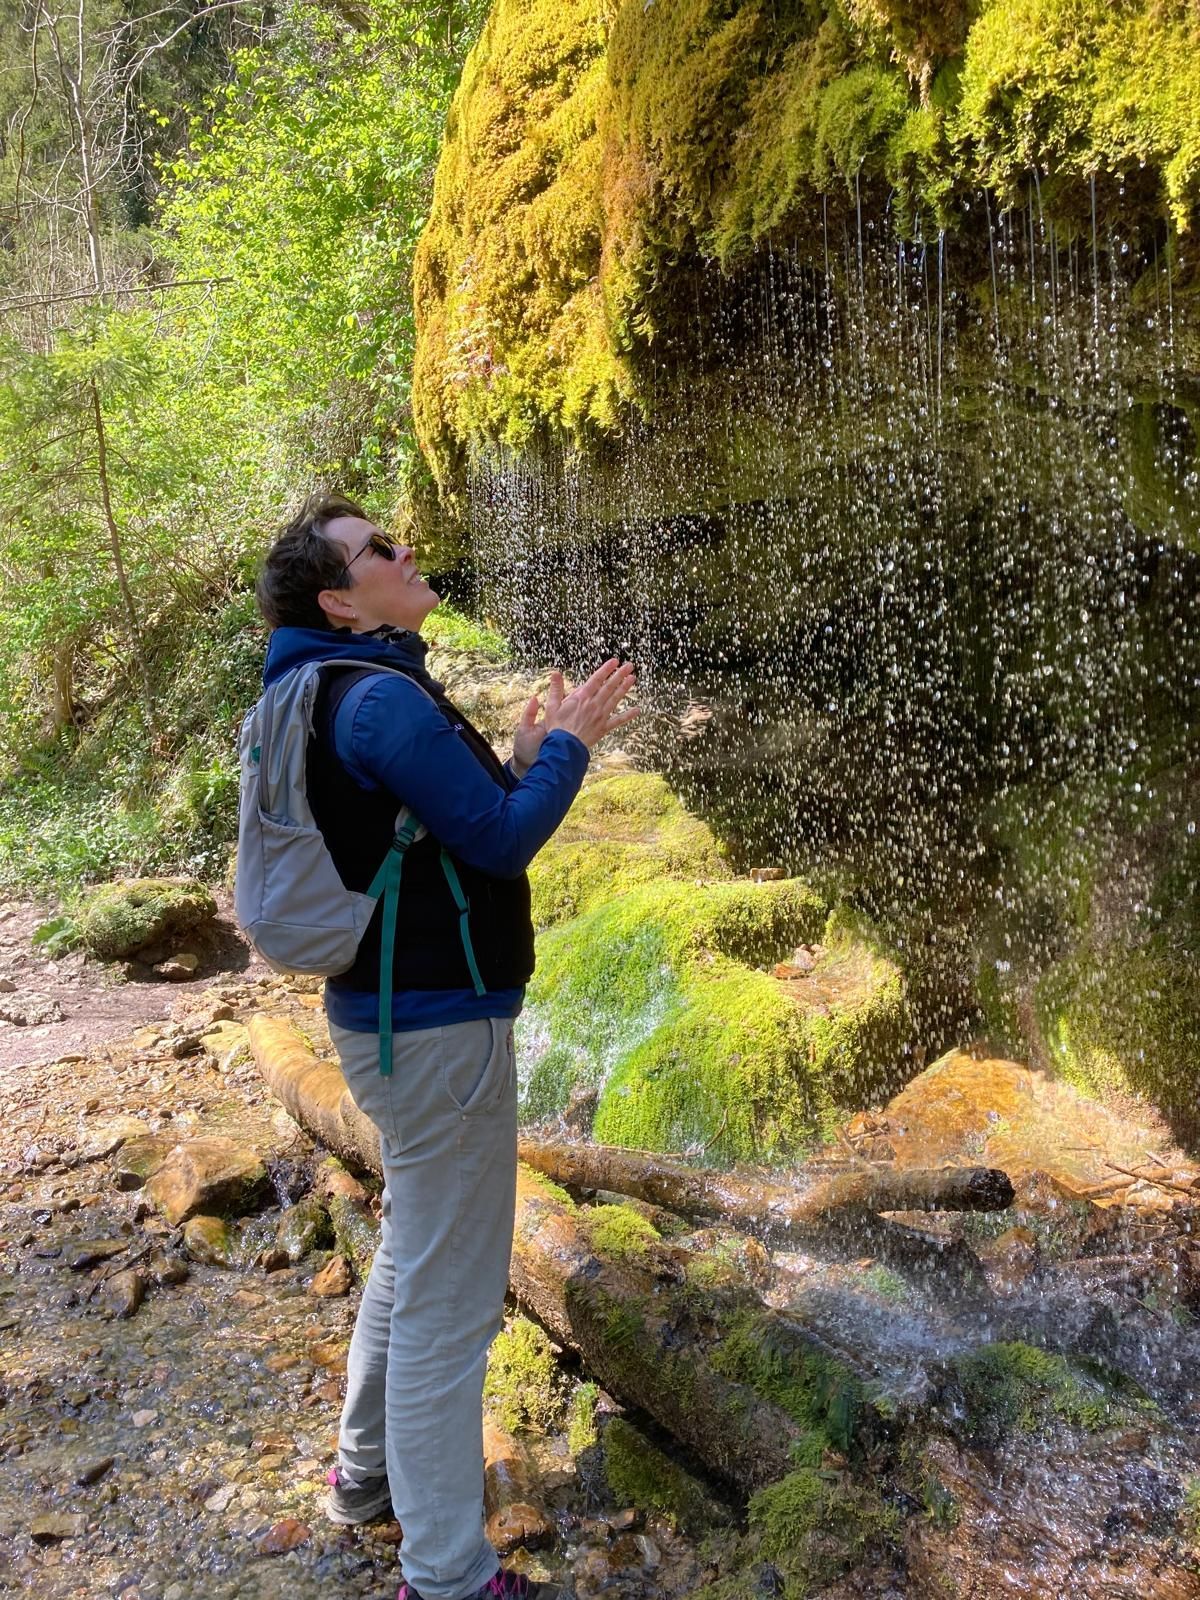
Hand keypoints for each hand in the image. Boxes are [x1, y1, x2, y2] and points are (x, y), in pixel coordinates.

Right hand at [512, 660, 638, 768]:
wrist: (565, 746)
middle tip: (629, 665)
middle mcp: (594, 704)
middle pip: (609, 686)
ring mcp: (600, 716)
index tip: (615, 661)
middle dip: (620, 674)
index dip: (606, 669)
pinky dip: (628, 715)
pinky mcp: (603, 727)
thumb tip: (555, 673)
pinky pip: (618, 720)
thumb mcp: (552, 705)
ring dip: (624, 688)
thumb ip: (556, 688)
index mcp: (582, 697)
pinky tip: (637, 710)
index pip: (596, 679)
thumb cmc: (557, 726)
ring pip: (615, 699)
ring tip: (633, 678)